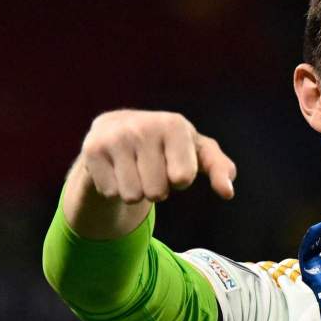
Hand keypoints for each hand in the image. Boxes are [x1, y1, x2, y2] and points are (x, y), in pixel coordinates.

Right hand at [80, 110, 235, 203]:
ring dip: (137, 191)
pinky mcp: (92, 149)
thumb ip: (220, 169)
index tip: (175, 163)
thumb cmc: (169, 146)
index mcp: (174, 124)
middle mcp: (143, 126)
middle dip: (158, 188)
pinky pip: (111, 193)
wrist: (119, 131)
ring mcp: (115, 137)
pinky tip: (117, 169)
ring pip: (133, 196)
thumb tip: (228, 192)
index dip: (181, 179)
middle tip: (152, 168)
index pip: (183, 179)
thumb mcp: (199, 153)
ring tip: (135, 169)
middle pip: (157, 192)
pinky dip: (116, 189)